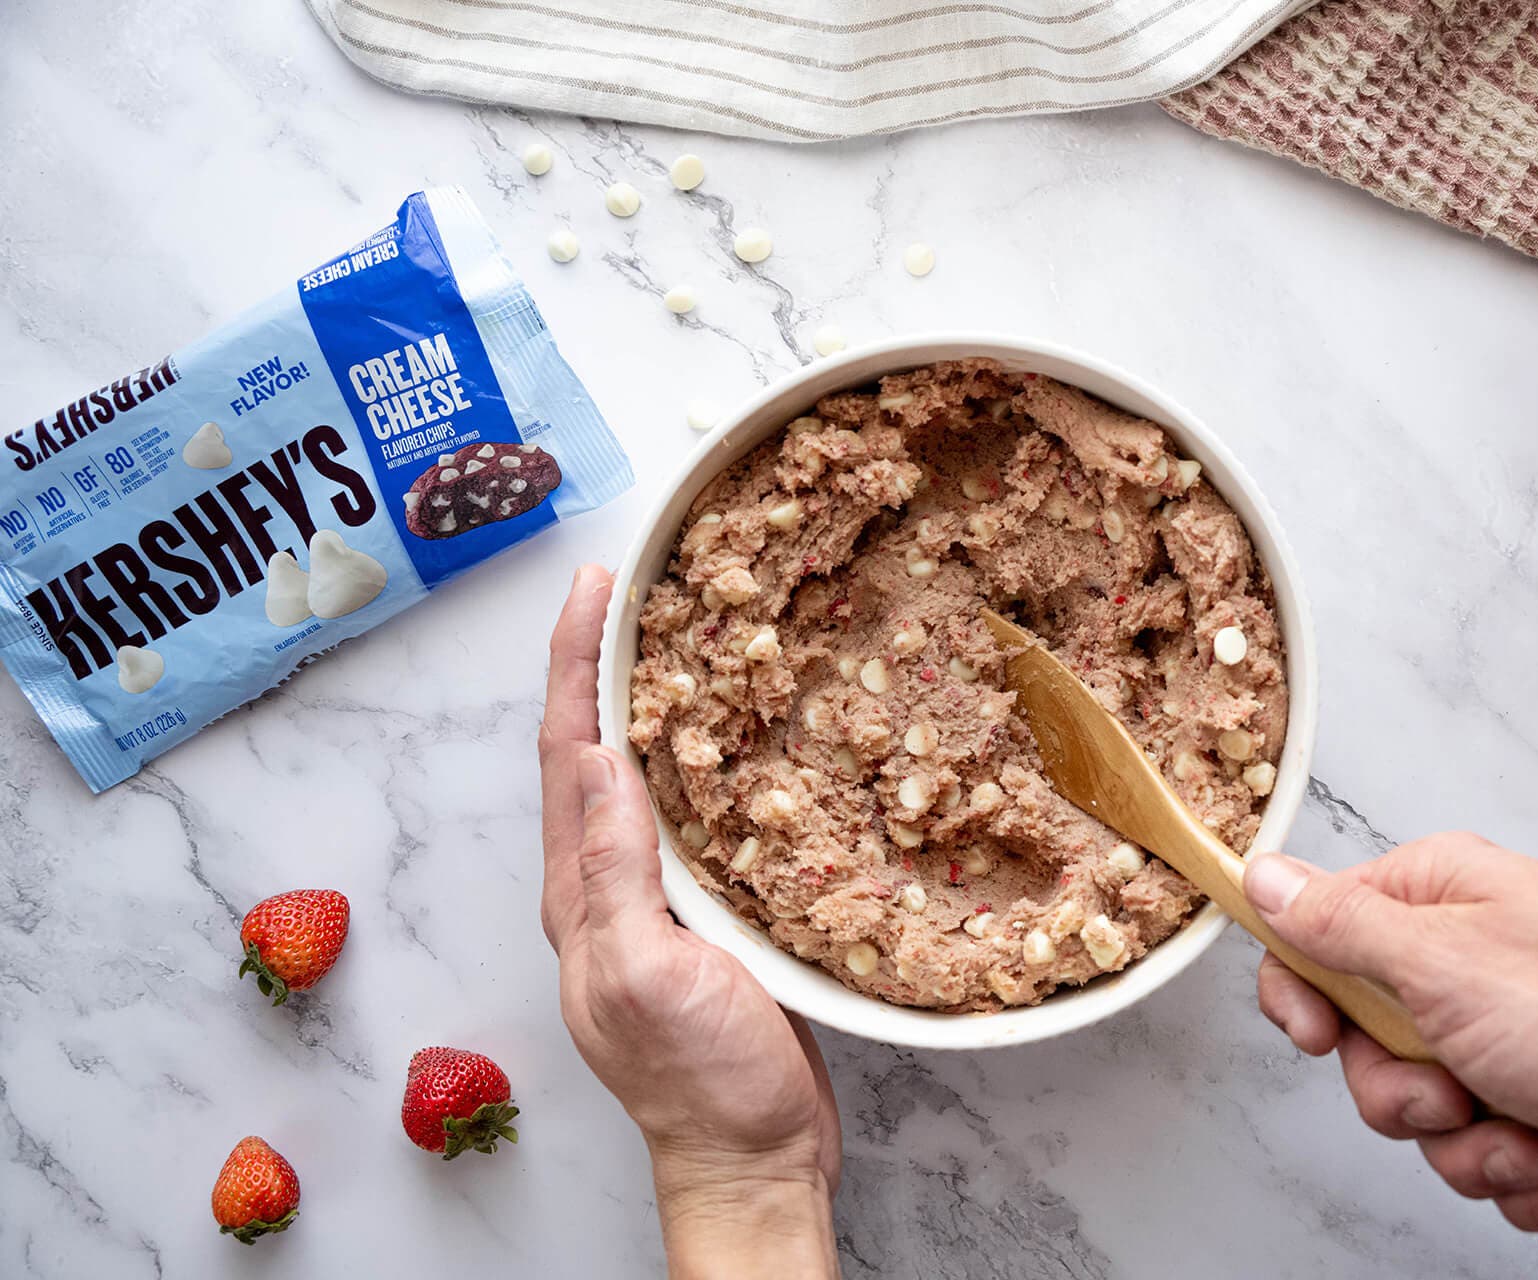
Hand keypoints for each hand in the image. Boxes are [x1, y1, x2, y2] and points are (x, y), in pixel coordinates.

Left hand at [539, 565, 840, 1277]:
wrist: (753, 1158)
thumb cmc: (699, 1082)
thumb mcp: (645, 977)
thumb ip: (614, 874)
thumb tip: (602, 760)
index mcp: (579, 893)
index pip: (566, 753)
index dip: (575, 663)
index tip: (596, 587)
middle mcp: (606, 885)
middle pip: (595, 751)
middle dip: (607, 663)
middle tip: (642, 585)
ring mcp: (656, 900)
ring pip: (646, 777)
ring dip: (657, 702)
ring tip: (690, 633)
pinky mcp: (709, 915)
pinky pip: (695, 815)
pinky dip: (708, 758)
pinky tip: (744, 734)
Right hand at [1243, 832, 1537, 1268]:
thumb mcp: (1441, 962)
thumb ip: (1340, 925)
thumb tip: (1267, 876)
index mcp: (1442, 896)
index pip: (1322, 933)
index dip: (1305, 996)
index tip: (1318, 1037)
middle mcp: (1474, 954)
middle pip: (1368, 1040)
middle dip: (1406, 1096)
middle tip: (1453, 1094)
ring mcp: (1515, 1026)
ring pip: (1430, 1107)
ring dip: (1472, 1145)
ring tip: (1528, 1140)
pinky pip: (1491, 1146)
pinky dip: (1522, 1171)